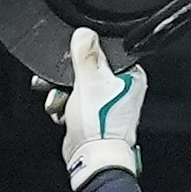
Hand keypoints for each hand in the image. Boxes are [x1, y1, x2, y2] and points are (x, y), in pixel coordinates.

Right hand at [54, 24, 146, 191]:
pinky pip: (73, 101)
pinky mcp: (92, 116)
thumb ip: (87, 55)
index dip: (85, 55)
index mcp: (130, 76)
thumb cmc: (99, 126)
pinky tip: (63, 113)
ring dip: (62, 93)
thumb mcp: (90, 82)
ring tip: (60, 102)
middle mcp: (121, 89)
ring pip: (77, 86)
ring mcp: (106, 103)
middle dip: (68, 78)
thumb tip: (85, 33)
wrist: (92, 158)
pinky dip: (64, 106)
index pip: (105, 52)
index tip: (71, 59)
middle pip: (87, 69)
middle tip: (61, 84)